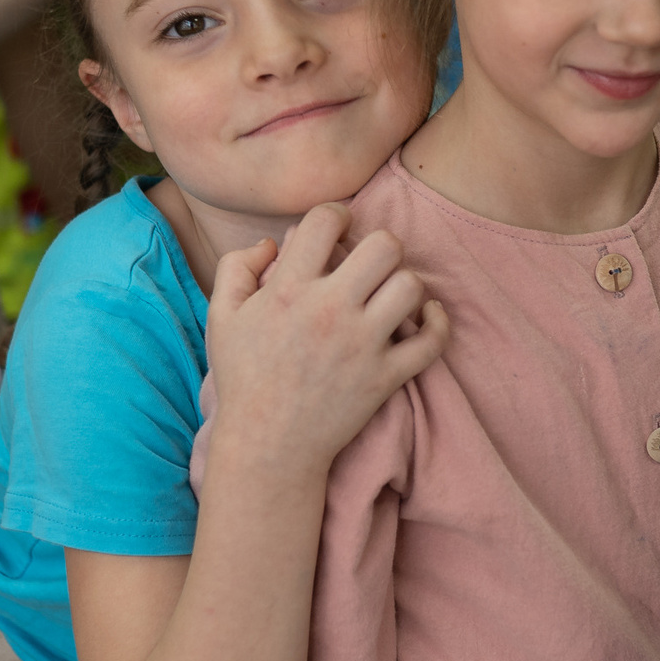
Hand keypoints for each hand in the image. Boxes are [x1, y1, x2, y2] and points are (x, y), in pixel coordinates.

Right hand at [203, 204, 448, 475]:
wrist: (268, 445)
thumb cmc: (244, 378)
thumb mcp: (221, 316)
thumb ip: (237, 266)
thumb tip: (271, 242)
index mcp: (288, 289)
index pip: (326, 220)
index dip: (334, 215)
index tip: (334, 231)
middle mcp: (330, 311)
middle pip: (384, 246)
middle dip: (378, 245)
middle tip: (367, 263)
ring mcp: (363, 345)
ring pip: (411, 286)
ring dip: (403, 283)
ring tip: (387, 294)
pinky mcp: (386, 377)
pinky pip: (432, 340)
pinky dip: (437, 324)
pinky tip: (425, 316)